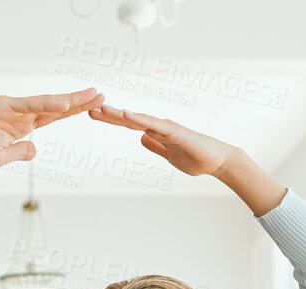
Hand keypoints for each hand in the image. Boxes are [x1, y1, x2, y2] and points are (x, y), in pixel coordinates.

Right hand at [0, 89, 103, 171]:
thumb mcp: (0, 158)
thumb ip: (19, 152)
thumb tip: (35, 149)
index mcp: (20, 127)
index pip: (52, 118)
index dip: (73, 112)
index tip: (93, 108)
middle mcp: (18, 115)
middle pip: (55, 107)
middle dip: (79, 102)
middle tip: (102, 95)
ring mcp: (11, 109)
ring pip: (46, 103)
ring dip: (70, 100)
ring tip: (92, 95)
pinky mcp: (1, 107)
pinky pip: (29, 105)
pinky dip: (47, 104)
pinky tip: (65, 104)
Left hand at [86, 103, 237, 177]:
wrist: (217, 162)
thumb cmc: (196, 158)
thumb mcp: (168, 154)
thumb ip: (155, 145)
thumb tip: (141, 138)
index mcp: (156, 132)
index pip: (129, 125)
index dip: (112, 120)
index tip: (94, 115)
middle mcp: (159, 126)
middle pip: (129, 119)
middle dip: (109, 115)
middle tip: (88, 108)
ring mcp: (166, 128)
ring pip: (139, 119)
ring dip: (120, 115)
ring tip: (102, 110)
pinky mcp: (174, 132)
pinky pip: (154, 125)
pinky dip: (140, 119)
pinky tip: (126, 115)